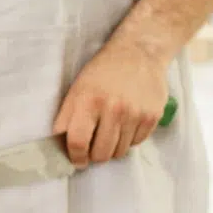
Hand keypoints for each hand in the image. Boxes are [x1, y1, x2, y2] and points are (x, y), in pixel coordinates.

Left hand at [53, 40, 169, 167]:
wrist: (138, 52)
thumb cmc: (102, 72)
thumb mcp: (76, 90)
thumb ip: (66, 119)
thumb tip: (59, 147)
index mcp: (89, 101)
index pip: (78, 142)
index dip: (75, 156)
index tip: (76, 160)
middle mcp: (114, 109)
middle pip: (101, 154)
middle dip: (94, 156)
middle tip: (93, 148)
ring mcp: (135, 114)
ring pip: (119, 152)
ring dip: (111, 149)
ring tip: (109, 132)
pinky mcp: (153, 116)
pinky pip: (136, 143)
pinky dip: (128, 140)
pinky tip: (125, 125)